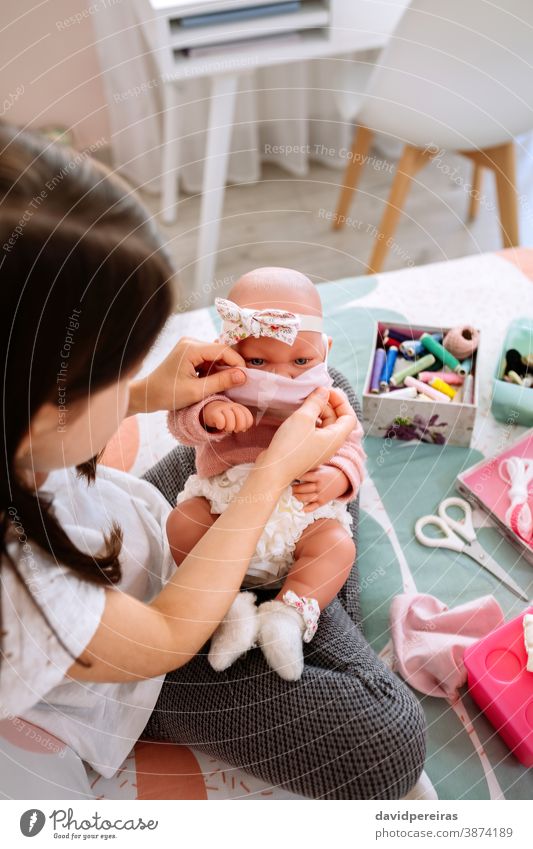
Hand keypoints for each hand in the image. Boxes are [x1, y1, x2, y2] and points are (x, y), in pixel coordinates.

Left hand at [128, 337, 246, 414]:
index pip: (223, 350)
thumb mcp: (196, 391)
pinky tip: (216, 382)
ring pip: (216, 355)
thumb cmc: (167, 394)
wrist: (147, 394)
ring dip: (223, 369)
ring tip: (228, 385)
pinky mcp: (189, 352)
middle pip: (220, 351)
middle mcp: (190, 342)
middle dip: (232, 366)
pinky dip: (215, 369)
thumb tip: (243, 376)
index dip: (237, 363)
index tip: (246, 378)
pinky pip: (208, 358)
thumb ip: (221, 382)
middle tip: (240, 384)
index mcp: (191, 348)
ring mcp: (189, 346)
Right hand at [202, 400, 253, 432]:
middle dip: (239, 427)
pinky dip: (221, 426)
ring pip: (231, 419)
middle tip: (235, 430)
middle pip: (241, 417)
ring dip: (229, 427)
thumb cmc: (226, 418)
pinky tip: (219, 426)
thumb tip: (244, 429)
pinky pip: (220, 420)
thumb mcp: (236, 418)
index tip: (242, 429)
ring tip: (226, 429)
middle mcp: (232, 406)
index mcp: (240, 407)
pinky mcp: (214, 413)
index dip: (246, 425)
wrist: (210, 411)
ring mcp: (223, 408)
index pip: (249, 417)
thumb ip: (242, 422)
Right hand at [255, 387, 355, 487]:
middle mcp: (330, 445)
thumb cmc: (290, 446)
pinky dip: (310, 420)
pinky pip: (314, 431)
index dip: (341, 401)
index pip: (349, 417)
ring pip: (324, 425)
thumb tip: (324, 391)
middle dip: (327, 404)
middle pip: (337, 420)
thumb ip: (316, 402)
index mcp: (335, 438)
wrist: (272, 471)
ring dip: (318, 412)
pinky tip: (298, 415)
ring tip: (304, 402)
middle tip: (312, 394)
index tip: (327, 391)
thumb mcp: (303, 418)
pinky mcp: (307, 450)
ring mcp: (318, 448)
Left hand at [292, 465, 349, 511]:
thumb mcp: (320, 467)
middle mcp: (320, 486)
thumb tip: (295, 464)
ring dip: (298, 497)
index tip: (289, 476)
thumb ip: (310, 467)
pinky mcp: (322, 502)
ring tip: (293, 495)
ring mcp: (321, 495)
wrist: (342, 481)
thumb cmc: (327, 472)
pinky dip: (308, 509)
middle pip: (304, 488)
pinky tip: (301, 509)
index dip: (296, 476)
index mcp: (319, 476)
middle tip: (289, 487)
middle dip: (295, 488)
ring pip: (307, 498)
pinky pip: (314, 507)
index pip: (305, 476)